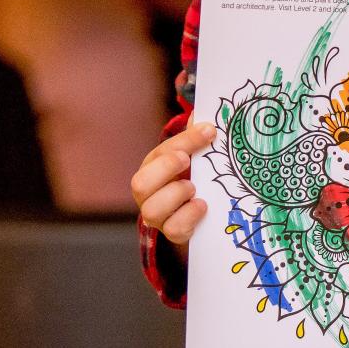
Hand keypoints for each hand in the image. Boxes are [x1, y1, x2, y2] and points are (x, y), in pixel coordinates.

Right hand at [131, 118, 216, 260]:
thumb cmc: (192, 176)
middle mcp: (148, 193)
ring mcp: (157, 215)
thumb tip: (204, 114)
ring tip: (193, 187)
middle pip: (140, 183)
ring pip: (152, 210)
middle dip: (165, 168)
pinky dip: (188, 217)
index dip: (184, 140)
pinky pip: (173, 230)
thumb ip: (195, 137)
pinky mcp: (171, 233)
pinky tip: (202, 205)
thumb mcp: (194, 156)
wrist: (195, 214)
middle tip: (186, 159)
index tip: (209, 130)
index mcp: (152, 167)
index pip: (161, 152)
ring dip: (175, 195)